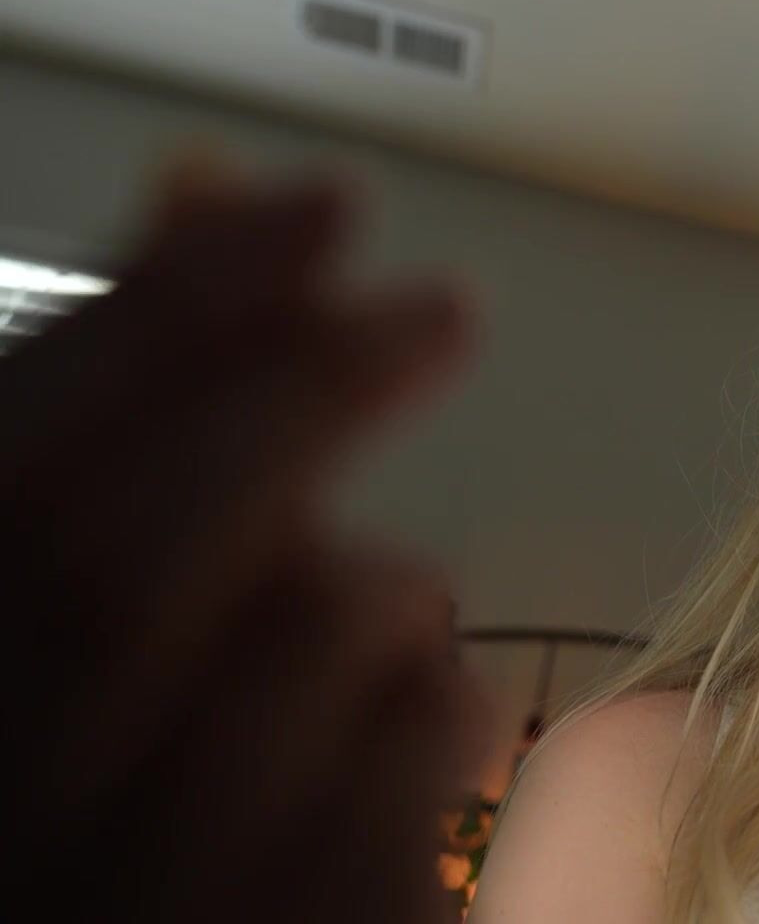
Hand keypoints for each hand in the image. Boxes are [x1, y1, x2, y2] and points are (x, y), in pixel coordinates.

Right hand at [2, 146, 493, 922]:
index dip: (168, 306)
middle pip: (133, 557)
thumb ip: (135, 393)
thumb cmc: (134, 755)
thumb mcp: (84, 579)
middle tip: (443, 307)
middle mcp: (11, 794)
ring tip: (394, 599)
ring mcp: (134, 895)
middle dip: (307, 388)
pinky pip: (405, 772)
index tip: (320, 202)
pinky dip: (444, 700)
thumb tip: (206, 179)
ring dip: (386, 576)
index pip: (13, 463)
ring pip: (290, 657)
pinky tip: (433, 709)